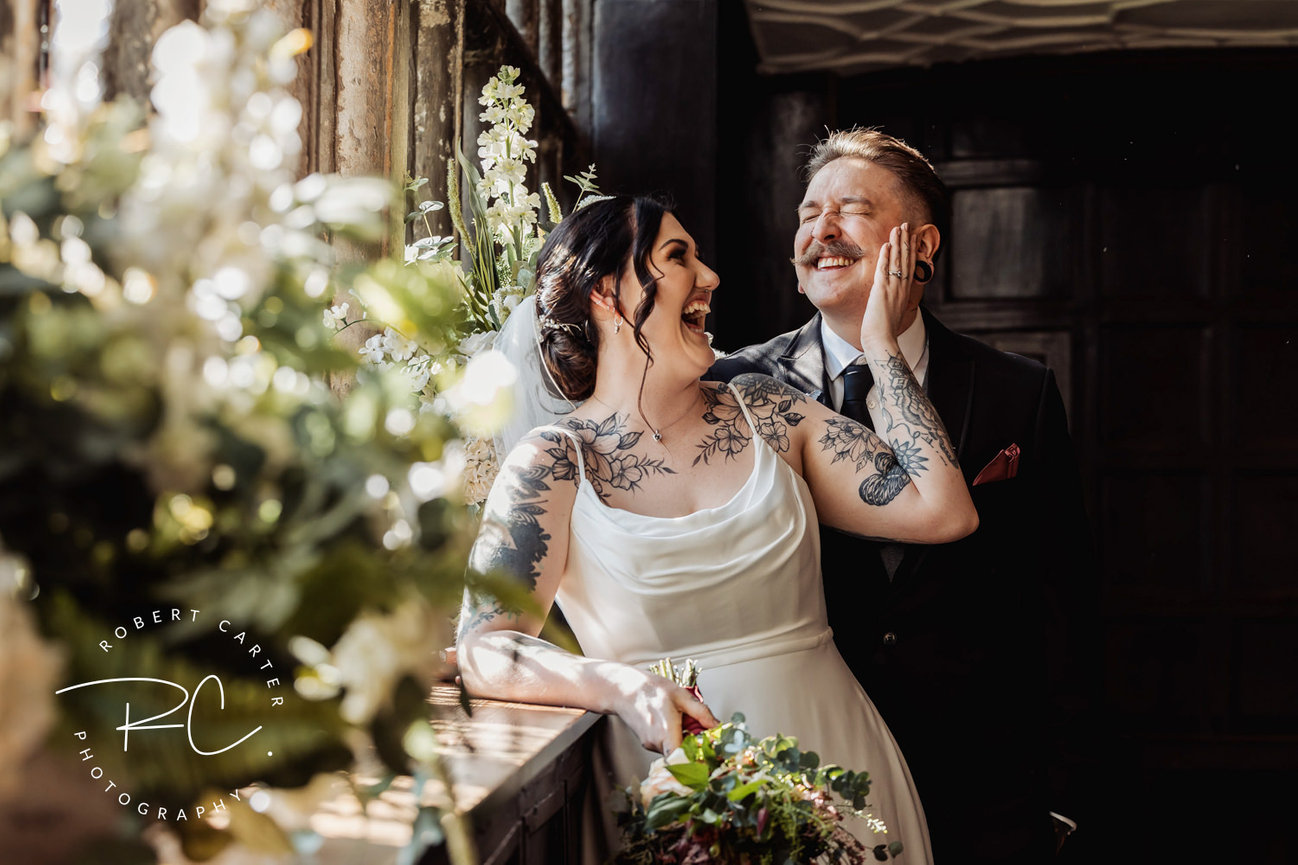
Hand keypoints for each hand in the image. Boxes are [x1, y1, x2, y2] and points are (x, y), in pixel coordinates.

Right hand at [612, 668, 719, 753]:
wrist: (623, 689)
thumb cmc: (650, 690)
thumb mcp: (681, 696)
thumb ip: (701, 713)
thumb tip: (717, 726)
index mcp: (666, 732)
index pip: (683, 761)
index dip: (696, 761)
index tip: (707, 754)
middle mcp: (656, 743)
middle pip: (681, 755)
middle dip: (693, 746)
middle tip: (699, 731)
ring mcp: (650, 745)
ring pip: (673, 750)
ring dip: (682, 740)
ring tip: (682, 722)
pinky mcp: (647, 743)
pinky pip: (665, 745)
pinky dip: (672, 737)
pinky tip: (671, 722)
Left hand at [860, 223, 916, 352]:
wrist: (882, 340)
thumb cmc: (885, 329)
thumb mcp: (893, 311)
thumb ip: (893, 299)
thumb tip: (892, 295)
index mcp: (904, 291)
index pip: (909, 265)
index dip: (910, 249)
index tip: (911, 236)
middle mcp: (901, 287)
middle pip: (906, 259)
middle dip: (906, 240)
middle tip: (906, 225)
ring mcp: (893, 288)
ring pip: (897, 261)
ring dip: (897, 243)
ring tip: (898, 228)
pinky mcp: (881, 291)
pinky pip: (884, 270)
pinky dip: (886, 257)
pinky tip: (886, 245)